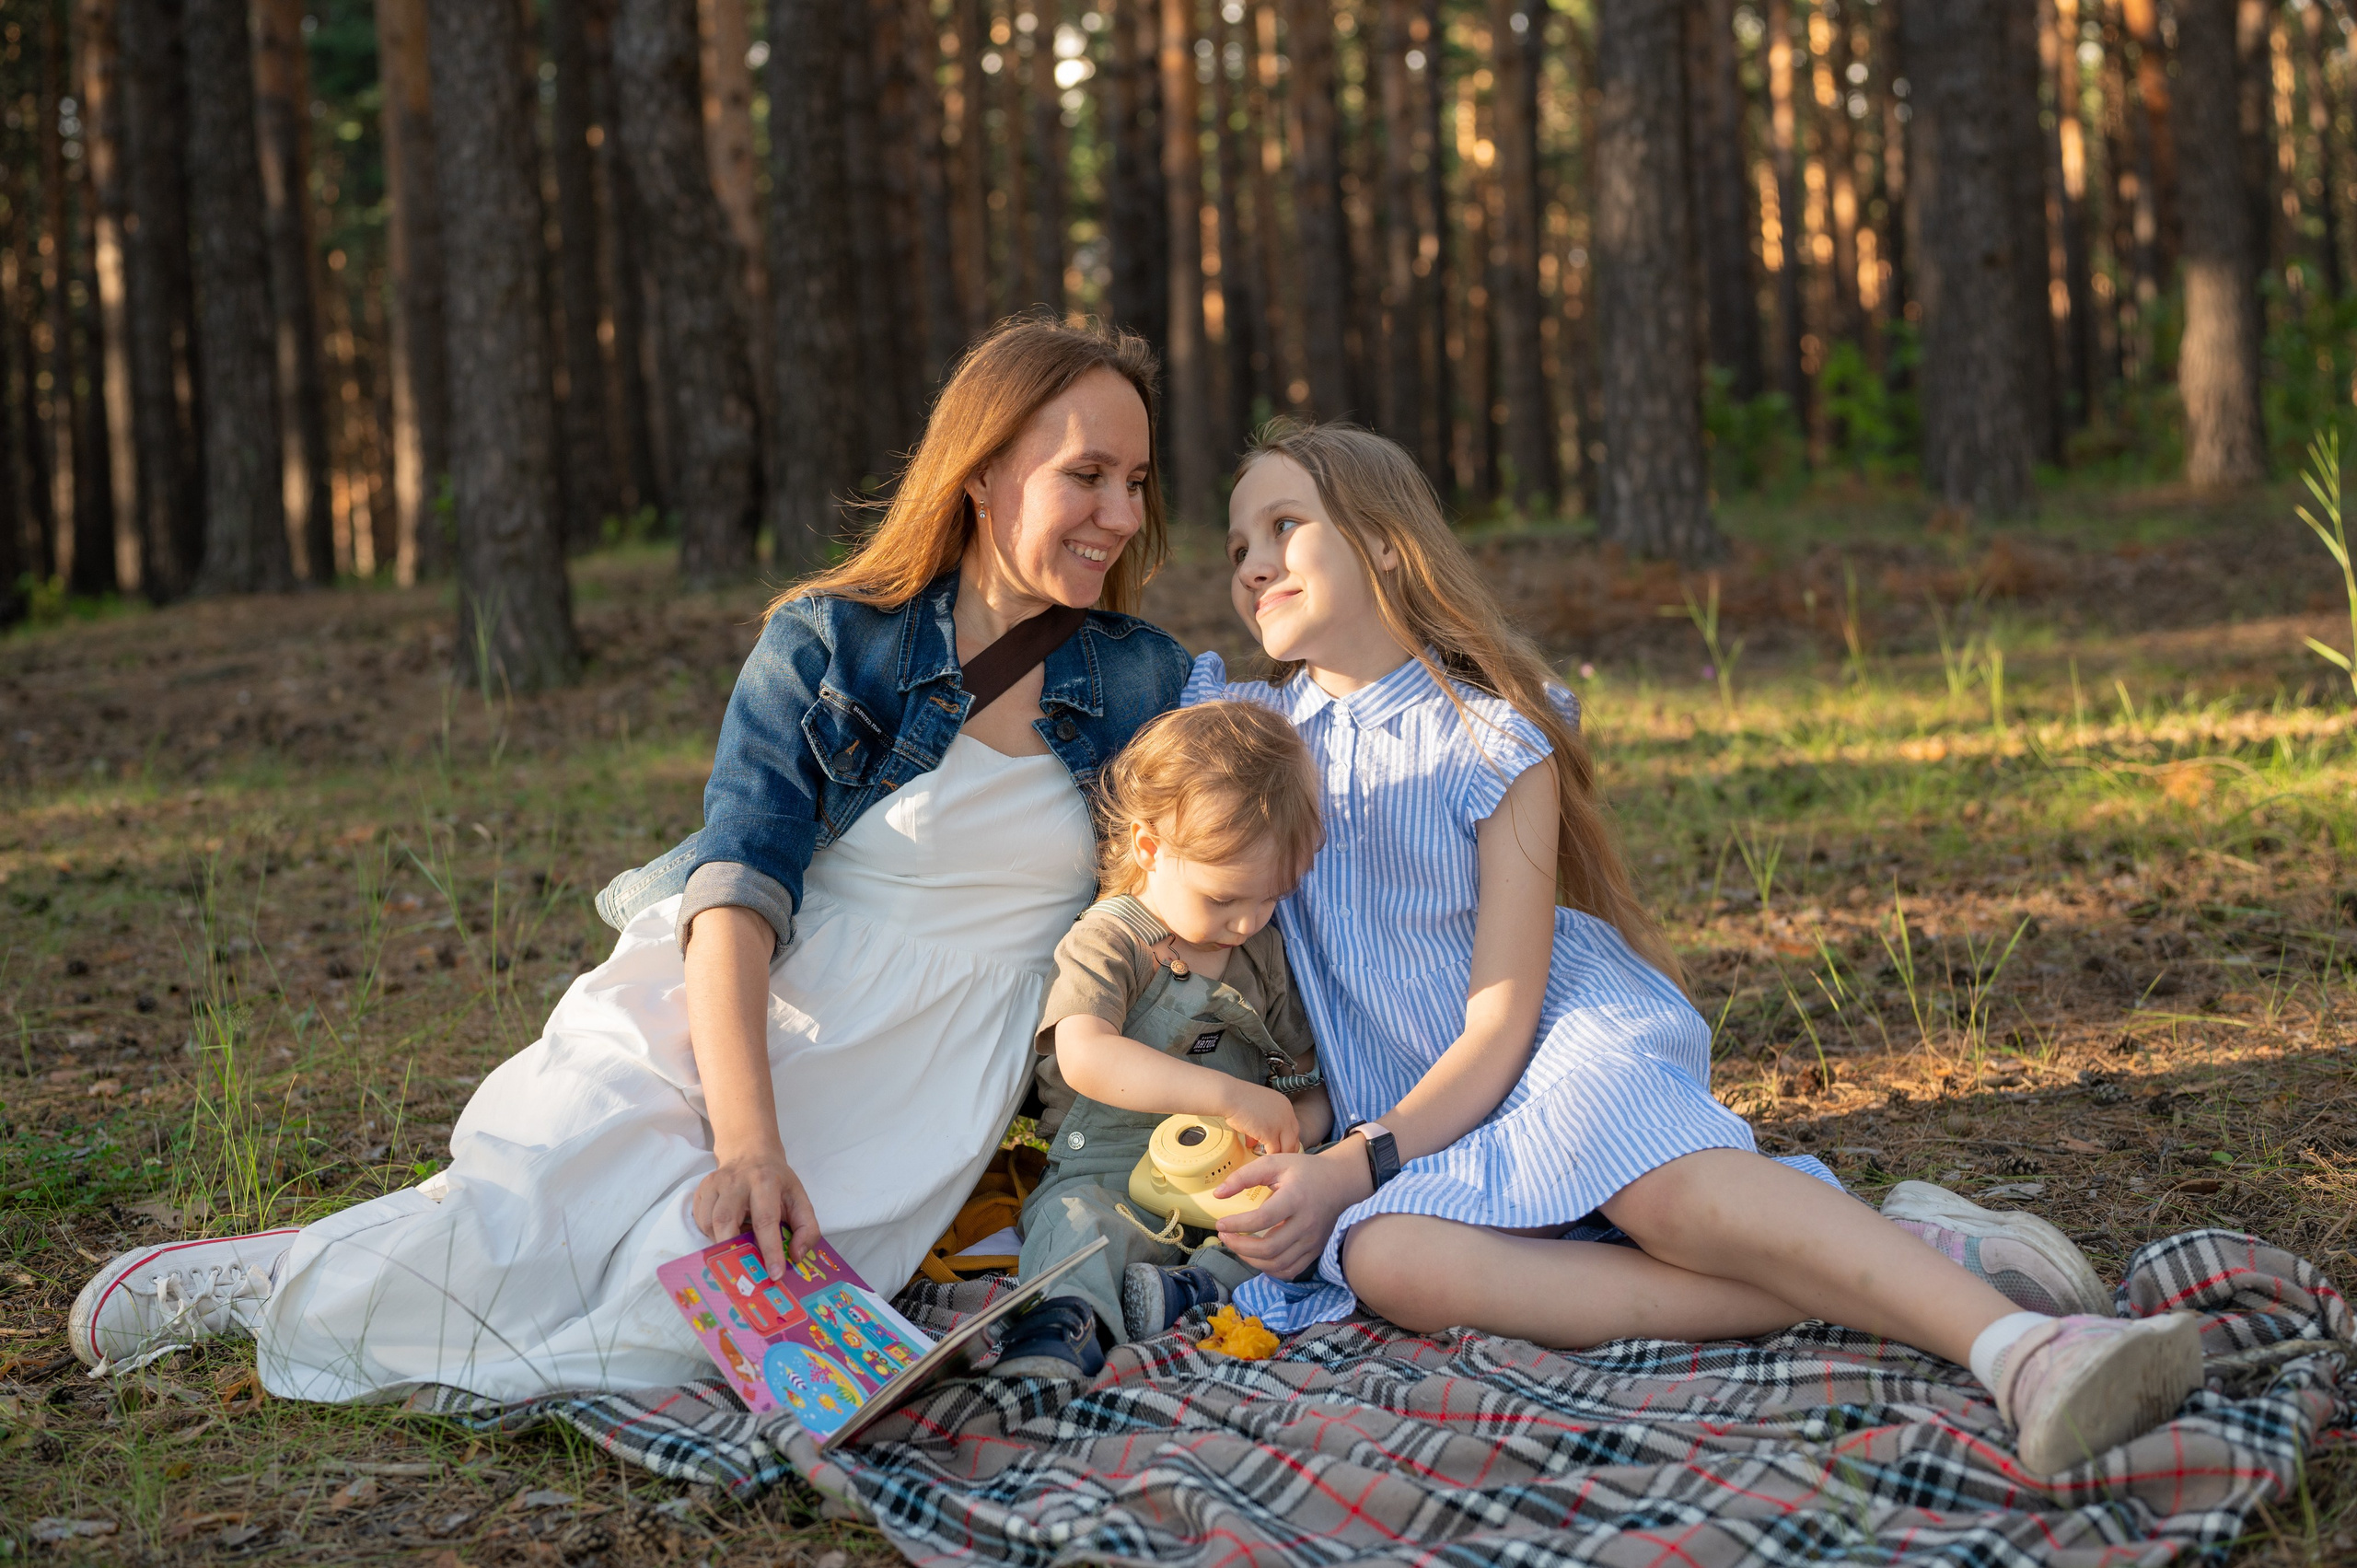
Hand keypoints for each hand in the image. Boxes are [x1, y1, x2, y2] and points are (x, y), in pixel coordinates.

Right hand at [693, 1141, 820, 1281]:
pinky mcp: (702, 1189)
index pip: (766, 1220)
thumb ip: (807, 1228)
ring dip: (722, 1242)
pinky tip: (726, 1231)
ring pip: (708, 1223)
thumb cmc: (776, 1182)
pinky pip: (699, 1220)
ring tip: (737, 1244)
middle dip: (732, 1250)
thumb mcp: (799, 1198)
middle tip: (743, 1271)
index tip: (774, 1274)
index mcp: (765, 1182)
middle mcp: (737, 1181)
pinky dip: (711, 1234)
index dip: (770, 1250)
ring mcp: (715, 1183)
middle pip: (726, 1221)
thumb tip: (796, 1256)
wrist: (751, 1152)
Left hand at [1210, 1143, 1371, 1280]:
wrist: (1341, 1182)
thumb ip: (1245, 1176)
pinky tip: (1257, 1257)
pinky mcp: (1315, 1251)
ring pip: (1278, 1263)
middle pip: (1270, 1248)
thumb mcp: (1275, 1163)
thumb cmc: (1304, 1171)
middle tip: (1223, 1236)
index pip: (1263, 1218)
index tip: (1220, 1223)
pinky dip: (1269, 1269)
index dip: (1238, 1224)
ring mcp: (1313, 1240)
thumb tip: (1218, 1194)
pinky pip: (1290, 1270)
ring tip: (1236, 1245)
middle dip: (1240, 1247)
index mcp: (1296, 1198)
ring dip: (1251, 1260)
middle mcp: (1306, 1223)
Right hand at [1217, 1082, 1302, 1154]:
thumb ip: (1260, 1125)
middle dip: (1286, 1149)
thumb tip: (1255, 1141)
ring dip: (1277, 1155)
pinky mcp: (1270, 1133)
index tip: (1281, 1146)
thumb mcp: (1256, 1110)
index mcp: (1285, 1106)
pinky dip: (1268, 1157)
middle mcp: (1286, 1114)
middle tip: (1277, 1157)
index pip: (1293, 1128)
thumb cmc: (1238, 1099)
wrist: (1230, 1096)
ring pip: (1286, 1147)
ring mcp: (1280, 1124)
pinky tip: (1262, 1159)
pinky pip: (1273, 1151)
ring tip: (1268, 1160)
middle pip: (1293, 1139)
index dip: (1287, 1139)